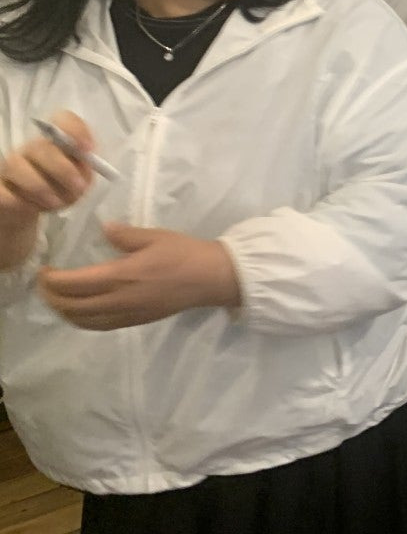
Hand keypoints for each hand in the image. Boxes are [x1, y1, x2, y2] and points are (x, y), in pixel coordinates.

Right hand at [0, 110, 94, 225]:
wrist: (29, 208)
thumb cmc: (61, 189)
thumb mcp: (79, 182)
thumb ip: (85, 172)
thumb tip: (85, 167)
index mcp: (56, 142)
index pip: (64, 120)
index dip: (76, 130)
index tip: (87, 149)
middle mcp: (31, 148)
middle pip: (40, 147)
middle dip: (62, 168)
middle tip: (78, 186)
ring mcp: (10, 166)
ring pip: (16, 166)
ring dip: (39, 187)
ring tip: (55, 203)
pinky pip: (3, 191)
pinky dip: (20, 202)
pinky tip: (33, 209)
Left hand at [38, 223, 239, 329]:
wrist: (211, 278)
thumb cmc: (184, 253)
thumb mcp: (155, 236)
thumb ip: (125, 235)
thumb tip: (103, 229)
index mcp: (121, 275)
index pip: (72, 284)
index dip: (51, 280)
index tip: (45, 269)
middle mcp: (119, 299)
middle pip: (71, 307)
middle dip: (51, 297)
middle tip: (46, 283)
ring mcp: (127, 314)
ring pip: (82, 321)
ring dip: (64, 312)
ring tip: (58, 298)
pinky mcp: (136, 321)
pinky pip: (99, 326)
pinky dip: (82, 321)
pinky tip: (81, 311)